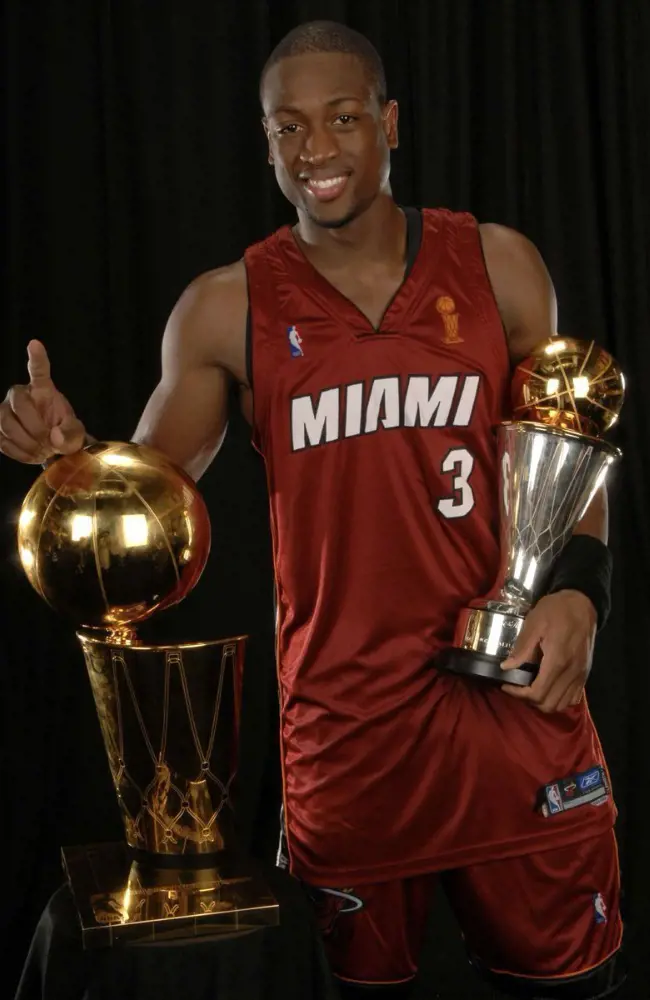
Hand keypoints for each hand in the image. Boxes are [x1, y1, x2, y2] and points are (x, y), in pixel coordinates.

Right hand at [0, 341, 85, 463]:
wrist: (51, 447)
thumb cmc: (64, 433)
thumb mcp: (75, 434)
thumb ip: (70, 435)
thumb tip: (55, 437)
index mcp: (44, 389)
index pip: (39, 370)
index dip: (36, 357)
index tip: (35, 344)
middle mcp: (21, 394)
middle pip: (18, 404)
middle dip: (34, 427)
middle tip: (49, 443)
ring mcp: (5, 410)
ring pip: (6, 423)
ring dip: (26, 443)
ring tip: (43, 451)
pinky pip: (1, 440)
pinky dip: (18, 452)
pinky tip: (32, 454)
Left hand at [500, 590, 596, 712]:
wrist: (583, 603)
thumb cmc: (556, 610)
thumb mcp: (534, 623)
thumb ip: (521, 647)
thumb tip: (506, 667)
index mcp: (557, 661)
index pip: (537, 693)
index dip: (518, 695)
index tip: (506, 684)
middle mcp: (571, 673)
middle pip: (549, 705)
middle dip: (529, 700)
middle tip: (517, 687)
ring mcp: (580, 675)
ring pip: (562, 705)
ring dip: (544, 702)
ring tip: (531, 687)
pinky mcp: (585, 673)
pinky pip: (573, 697)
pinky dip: (559, 698)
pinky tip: (548, 686)